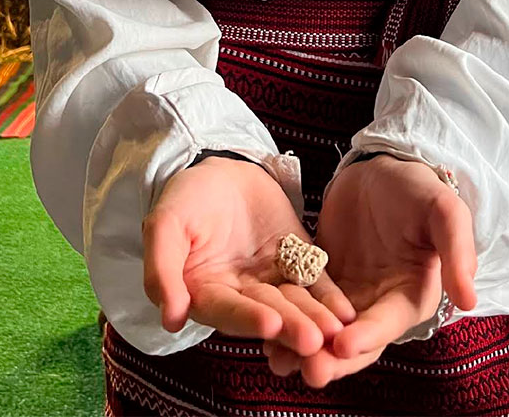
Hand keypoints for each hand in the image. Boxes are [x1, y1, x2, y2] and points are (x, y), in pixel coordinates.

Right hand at [143, 155, 356, 354]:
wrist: (220, 168)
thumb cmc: (186, 198)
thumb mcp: (165, 224)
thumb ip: (162, 269)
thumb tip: (170, 317)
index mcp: (205, 293)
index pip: (226, 310)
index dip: (247, 318)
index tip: (269, 324)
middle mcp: (240, 295)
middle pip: (266, 313)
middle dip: (290, 327)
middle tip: (314, 340)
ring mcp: (271, 280)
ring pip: (294, 304)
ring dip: (314, 319)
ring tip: (335, 330)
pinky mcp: (296, 262)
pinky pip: (314, 282)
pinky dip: (330, 298)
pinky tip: (346, 312)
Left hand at [264, 156, 477, 387]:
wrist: (382, 168)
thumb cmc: (418, 189)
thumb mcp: (443, 211)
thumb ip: (457, 251)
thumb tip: (471, 299)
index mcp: (411, 296)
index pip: (388, 324)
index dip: (368, 336)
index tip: (343, 345)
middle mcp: (380, 305)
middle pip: (354, 342)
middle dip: (331, 357)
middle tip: (306, 369)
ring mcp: (349, 296)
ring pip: (325, 332)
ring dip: (303, 348)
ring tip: (276, 358)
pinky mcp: (323, 282)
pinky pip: (304, 305)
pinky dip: (287, 318)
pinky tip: (263, 328)